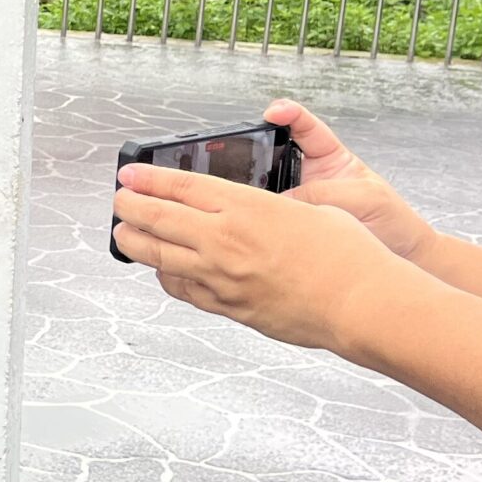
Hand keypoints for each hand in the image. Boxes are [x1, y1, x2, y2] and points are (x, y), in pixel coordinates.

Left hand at [113, 158, 417, 352]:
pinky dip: (166, 275)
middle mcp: (224, 239)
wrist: (363, 304)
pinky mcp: (228, 306)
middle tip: (118, 201)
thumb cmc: (348, 254)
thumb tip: (247, 211)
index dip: (148, 179)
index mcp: (245, 206)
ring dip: (135, 241)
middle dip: (130, 207)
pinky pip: (183, 288)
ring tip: (123, 233)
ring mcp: (222, 275)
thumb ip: (267, 209)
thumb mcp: (310, 209)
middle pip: (157, 218)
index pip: (180, 186)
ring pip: (158, 255)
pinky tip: (162, 269)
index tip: (129, 175)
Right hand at [264, 99, 437, 261]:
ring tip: (248, 187)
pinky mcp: (289, 223)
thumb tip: (284, 199)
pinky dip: (259, 213)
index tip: (273, 112)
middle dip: (257, 149)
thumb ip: (326, 192)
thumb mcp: (366, 197)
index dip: (287, 113)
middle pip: (273, 152)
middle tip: (246, 150)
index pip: (304, 126)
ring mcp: (297, 199)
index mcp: (330, 156)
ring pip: (265, 185)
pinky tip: (256, 215)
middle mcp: (308, 175)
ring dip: (256, 187)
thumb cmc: (391, 220)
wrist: (398, 255)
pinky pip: (268, 214)